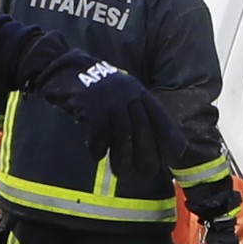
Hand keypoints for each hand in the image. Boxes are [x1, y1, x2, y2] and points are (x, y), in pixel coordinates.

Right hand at [51, 56, 175, 180]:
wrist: (66, 69)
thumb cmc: (96, 89)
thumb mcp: (121, 94)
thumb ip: (133, 112)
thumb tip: (146, 145)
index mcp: (138, 91)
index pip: (159, 115)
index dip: (169, 135)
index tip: (176, 154)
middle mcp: (128, 93)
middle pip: (143, 128)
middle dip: (147, 153)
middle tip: (147, 173)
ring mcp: (110, 98)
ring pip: (123, 134)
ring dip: (123, 157)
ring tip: (122, 174)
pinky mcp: (91, 104)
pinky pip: (99, 132)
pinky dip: (98, 147)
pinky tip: (96, 157)